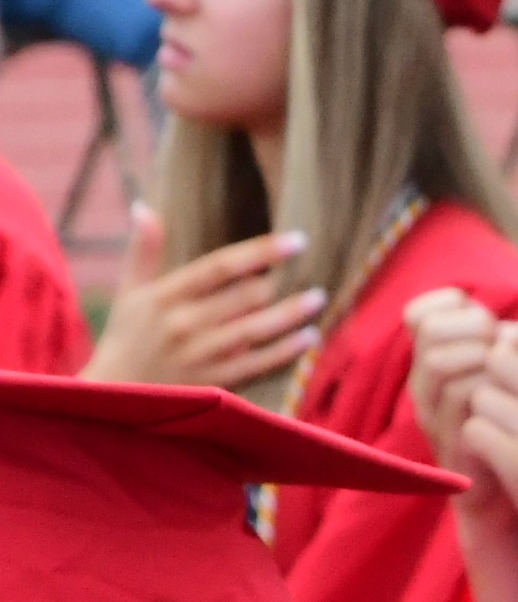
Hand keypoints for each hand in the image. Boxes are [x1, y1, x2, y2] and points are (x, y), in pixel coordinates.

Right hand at [83, 209, 319, 390]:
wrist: (114, 393)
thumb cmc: (127, 336)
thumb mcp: (130, 291)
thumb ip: (143, 251)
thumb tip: (144, 208)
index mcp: (163, 296)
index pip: (219, 267)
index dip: (260, 252)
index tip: (295, 240)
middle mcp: (182, 324)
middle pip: (242, 298)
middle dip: (278, 283)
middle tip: (313, 269)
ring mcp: (199, 355)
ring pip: (254, 330)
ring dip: (290, 314)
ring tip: (318, 298)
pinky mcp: (212, 383)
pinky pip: (256, 364)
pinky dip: (285, 350)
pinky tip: (309, 337)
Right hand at [399, 287, 502, 463]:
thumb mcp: (512, 378)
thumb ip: (502, 344)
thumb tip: (501, 313)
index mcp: (438, 362)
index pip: (420, 315)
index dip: (446, 304)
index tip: (484, 314)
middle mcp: (427, 385)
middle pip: (429, 332)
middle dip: (469, 326)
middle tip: (497, 336)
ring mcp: (434, 414)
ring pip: (439, 363)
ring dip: (477, 354)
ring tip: (503, 364)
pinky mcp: (449, 441)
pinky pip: (459, 400)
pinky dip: (486, 388)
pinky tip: (509, 393)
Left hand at [452, 321, 517, 601]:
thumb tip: (509, 332)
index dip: (510, 349)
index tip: (515, 379)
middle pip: (496, 357)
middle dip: (491, 382)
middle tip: (503, 414)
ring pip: (479, 395)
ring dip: (483, 418)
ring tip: (504, 442)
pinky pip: (474, 431)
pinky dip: (478, 447)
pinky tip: (497, 462)